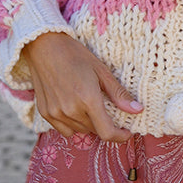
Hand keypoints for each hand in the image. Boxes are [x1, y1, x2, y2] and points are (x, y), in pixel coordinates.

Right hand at [22, 32, 142, 142]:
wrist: (44, 46)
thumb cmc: (75, 54)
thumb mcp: (101, 71)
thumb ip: (119, 94)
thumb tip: (138, 109)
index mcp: (88, 99)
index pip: (107, 132)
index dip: (120, 136)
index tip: (126, 132)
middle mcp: (71, 109)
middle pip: (94, 130)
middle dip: (104, 123)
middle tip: (105, 107)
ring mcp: (56, 113)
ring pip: (79, 130)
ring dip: (88, 124)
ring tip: (87, 104)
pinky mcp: (45, 113)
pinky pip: (64, 129)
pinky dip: (72, 124)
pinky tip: (73, 107)